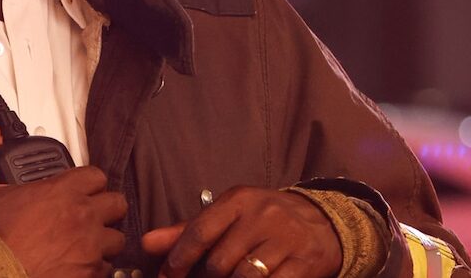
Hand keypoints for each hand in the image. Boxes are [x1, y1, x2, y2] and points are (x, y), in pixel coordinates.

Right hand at [0, 126, 127, 277]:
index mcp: (61, 192)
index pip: (97, 175)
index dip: (90, 182)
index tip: (82, 189)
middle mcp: (82, 216)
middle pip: (117, 204)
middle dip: (107, 208)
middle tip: (90, 215)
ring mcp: (90, 247)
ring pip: (116, 239)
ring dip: (104, 240)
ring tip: (87, 244)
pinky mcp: (90, 274)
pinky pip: (107, 269)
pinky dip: (96, 268)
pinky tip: (79, 266)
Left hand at [141, 186, 341, 277]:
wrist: (323, 221)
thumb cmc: (263, 220)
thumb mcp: (227, 215)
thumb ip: (187, 230)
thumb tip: (146, 243)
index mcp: (238, 200)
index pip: (199, 231)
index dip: (178, 259)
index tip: (167, 276)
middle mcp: (262, 216)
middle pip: (219, 261)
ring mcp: (286, 240)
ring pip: (244, 276)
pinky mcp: (305, 263)